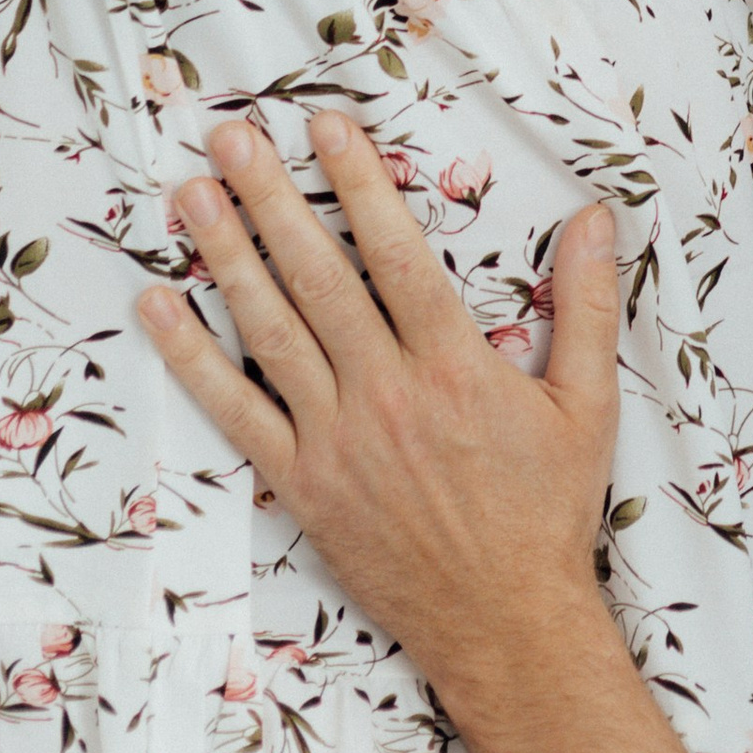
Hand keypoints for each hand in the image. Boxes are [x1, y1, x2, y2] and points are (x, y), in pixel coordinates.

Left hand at [138, 113, 623, 693]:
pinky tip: (159, 308)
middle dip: (272, 199)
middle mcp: (386, 394)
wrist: (507, 624)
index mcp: (455, 367)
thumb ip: (587, 306)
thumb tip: (592, 218)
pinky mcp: (302, 485)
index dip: (359, 184)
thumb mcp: (588, 405)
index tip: (326, 127)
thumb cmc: (548, 514)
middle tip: (232, 138)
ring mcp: (336, 440)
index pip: (396, 253)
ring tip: (190, 196)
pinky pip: (235, 411)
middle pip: (318, 277)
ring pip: (270, 330)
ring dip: (225, 257)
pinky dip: (192, 358)